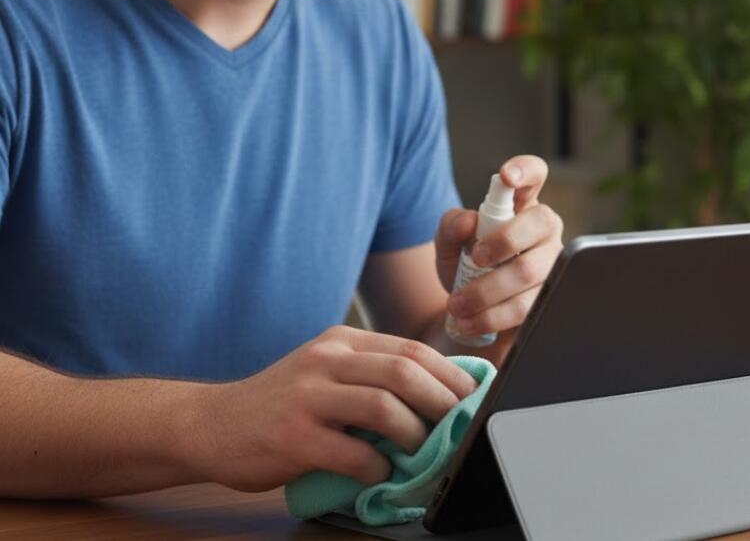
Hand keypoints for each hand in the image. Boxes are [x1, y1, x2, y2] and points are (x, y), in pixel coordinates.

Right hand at [182, 326, 475, 491]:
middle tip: (458, 428)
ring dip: (414, 435)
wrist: (209, 423)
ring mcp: (307, 395)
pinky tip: (378, 475)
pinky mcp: (292, 435)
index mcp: (341, 341)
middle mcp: (325, 359)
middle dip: (443, 403)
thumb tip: (439, 397)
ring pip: (383, 406)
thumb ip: (370, 376)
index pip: (411, 350)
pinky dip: (376, 468)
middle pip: (404, 371)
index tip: (472, 400)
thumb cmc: (280, 403)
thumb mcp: (325, 373)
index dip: (451, 376)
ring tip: (421, 452)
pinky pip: (352, 453)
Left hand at [436, 155, 563, 338]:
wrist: (467, 312)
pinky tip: (469, 321)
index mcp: (521, 206)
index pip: (534, 175)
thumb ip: (450, 226)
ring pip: (531, 272)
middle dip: (505, 240)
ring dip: (487, 289)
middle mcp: (543, 231)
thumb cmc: (465, 266)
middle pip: (542, 222)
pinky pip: (527, 308)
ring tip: (456, 303)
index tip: (506, 177)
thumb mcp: (448, 243)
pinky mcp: (548, 300)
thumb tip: (468, 221)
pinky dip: (492, 317)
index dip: (525, 170)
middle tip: (474, 258)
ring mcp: (551, 266)